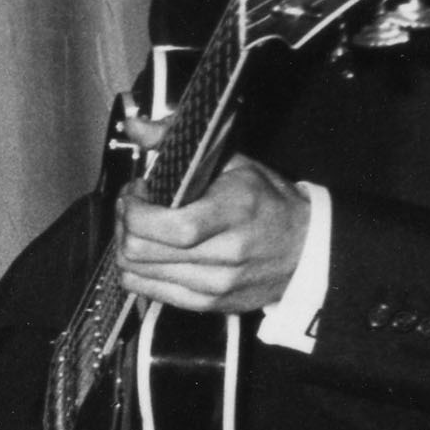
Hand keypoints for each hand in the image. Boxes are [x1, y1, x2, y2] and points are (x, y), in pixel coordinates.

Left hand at [118, 155, 308, 311]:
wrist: (307, 250)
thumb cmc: (268, 203)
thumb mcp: (233, 163)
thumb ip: (177, 143)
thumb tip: (135, 126)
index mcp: (233, 212)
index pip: (166, 225)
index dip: (134, 209)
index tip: (137, 190)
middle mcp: (224, 253)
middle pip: (140, 250)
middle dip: (123, 223)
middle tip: (131, 206)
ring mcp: (215, 284)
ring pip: (136, 272)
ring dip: (126, 245)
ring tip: (142, 227)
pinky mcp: (206, 304)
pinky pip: (147, 290)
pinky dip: (138, 268)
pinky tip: (152, 250)